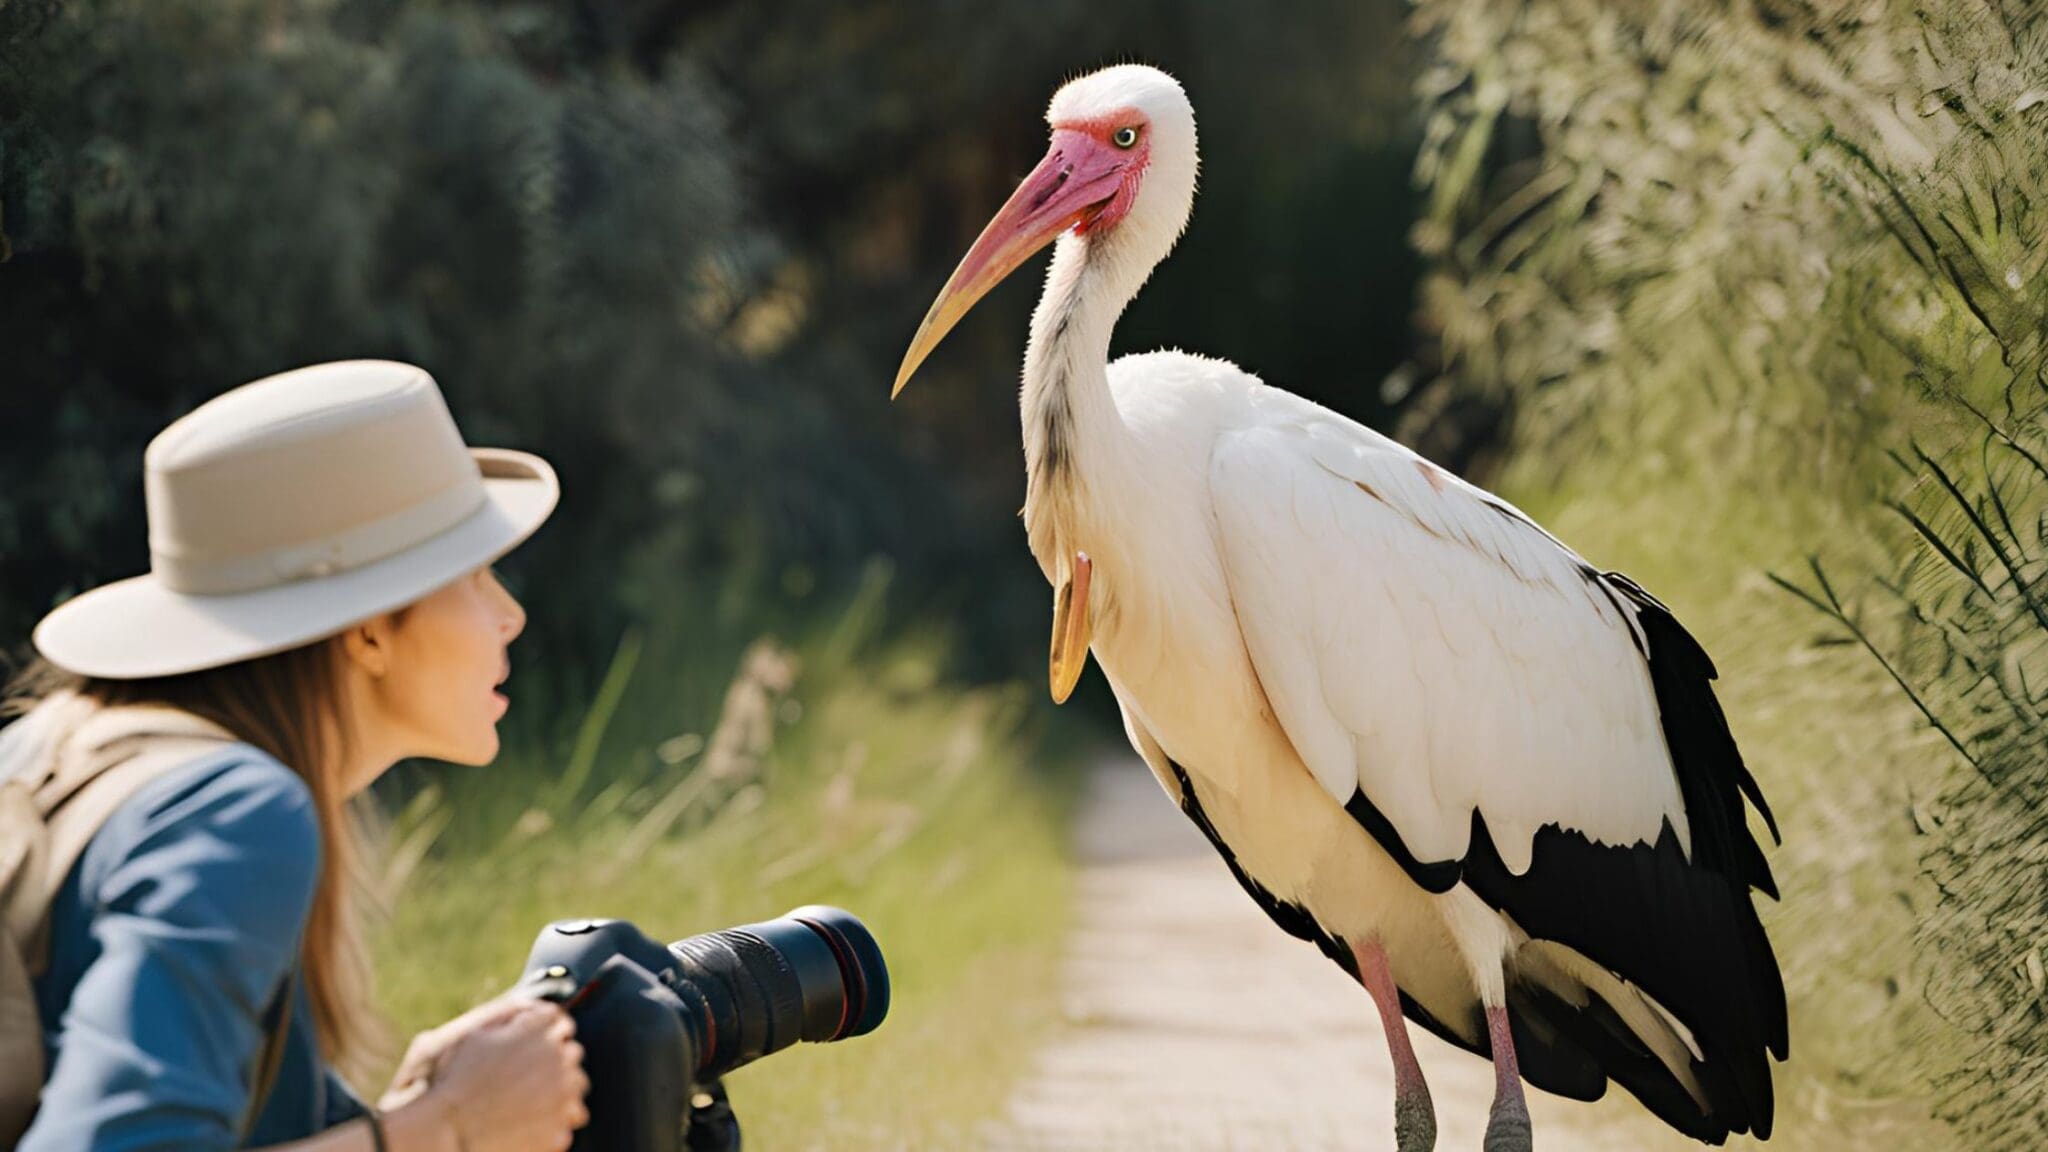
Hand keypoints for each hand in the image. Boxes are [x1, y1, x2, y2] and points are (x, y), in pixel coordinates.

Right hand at [401, 999, 589, 1151]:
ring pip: (576, 1085)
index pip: (558, 1019)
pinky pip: (570, 1118)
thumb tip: (529, 1006)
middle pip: (571, 1052)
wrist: (445, 1132)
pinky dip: (555, 1121)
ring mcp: (563, 1095)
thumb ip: (506, 1014)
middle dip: (553, 1059)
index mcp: (537, 1030)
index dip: (544, 1030)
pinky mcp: (560, 1127)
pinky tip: (531, 1123)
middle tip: (526, 1075)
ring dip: (559, 1088)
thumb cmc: (451, 1082)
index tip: (534, 1043)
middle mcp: (558, 1058)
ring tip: (530, 1100)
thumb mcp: (472, 1035)